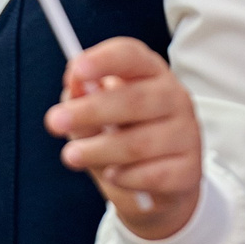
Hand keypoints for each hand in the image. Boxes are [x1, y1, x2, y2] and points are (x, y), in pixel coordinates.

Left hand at [42, 37, 201, 240]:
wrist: (158, 188)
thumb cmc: (122, 138)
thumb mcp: (96, 118)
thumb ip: (83, 100)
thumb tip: (73, 87)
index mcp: (150, 73)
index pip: (131, 56)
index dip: (104, 60)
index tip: (76, 69)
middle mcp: (174, 97)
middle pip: (134, 99)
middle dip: (90, 110)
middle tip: (54, 121)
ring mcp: (187, 133)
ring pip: (139, 142)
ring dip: (99, 150)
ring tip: (71, 156)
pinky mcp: (190, 170)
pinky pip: (152, 175)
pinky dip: (126, 177)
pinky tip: (113, 175)